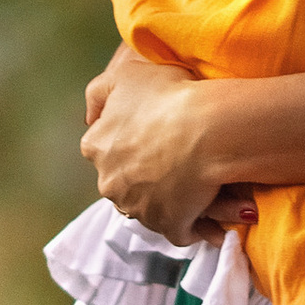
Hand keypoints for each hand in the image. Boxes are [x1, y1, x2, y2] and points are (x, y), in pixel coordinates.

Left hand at [82, 45, 247, 240]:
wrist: (207, 129)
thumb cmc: (169, 96)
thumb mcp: (126, 74)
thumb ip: (99, 92)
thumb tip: (91, 117)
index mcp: (97, 146)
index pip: (107, 148)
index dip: (134, 140)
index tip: (157, 133)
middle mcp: (110, 182)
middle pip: (127, 181)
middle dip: (149, 174)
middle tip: (182, 157)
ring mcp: (138, 209)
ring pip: (154, 206)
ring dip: (175, 199)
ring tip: (204, 184)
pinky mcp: (169, 227)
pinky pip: (182, 230)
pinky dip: (196, 225)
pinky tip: (214, 216)